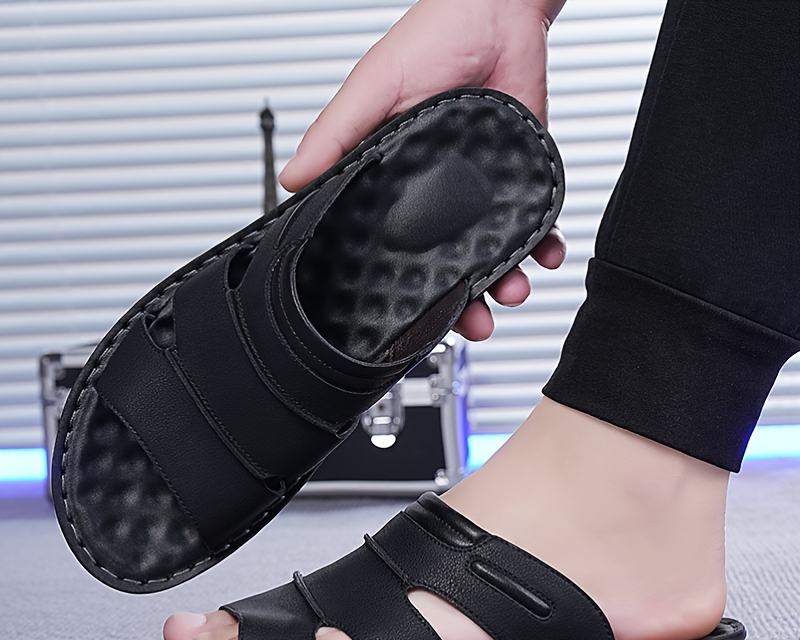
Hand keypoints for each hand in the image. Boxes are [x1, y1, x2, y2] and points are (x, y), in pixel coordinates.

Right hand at [280, 0, 566, 340]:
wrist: (501, 9)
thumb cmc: (434, 37)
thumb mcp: (373, 87)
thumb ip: (337, 133)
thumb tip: (294, 177)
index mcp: (395, 181)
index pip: (394, 246)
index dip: (402, 285)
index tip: (411, 316)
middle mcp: (437, 195)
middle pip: (447, 263)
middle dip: (462, 301)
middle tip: (473, 323)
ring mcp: (480, 192)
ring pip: (492, 254)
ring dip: (505, 282)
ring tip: (513, 294)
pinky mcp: (518, 180)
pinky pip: (533, 224)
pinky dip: (543, 245)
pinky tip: (546, 257)